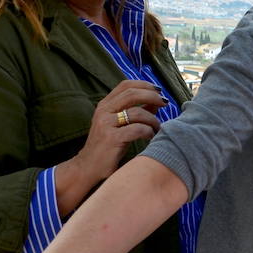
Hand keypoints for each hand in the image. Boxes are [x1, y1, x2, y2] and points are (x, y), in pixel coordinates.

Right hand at [57, 80, 167, 197]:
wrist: (87, 167)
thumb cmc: (107, 146)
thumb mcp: (119, 125)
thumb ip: (136, 111)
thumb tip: (157, 101)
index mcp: (105, 105)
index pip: (126, 85)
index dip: (144, 85)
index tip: (159, 91)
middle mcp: (103, 111)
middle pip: (132, 94)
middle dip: (152, 96)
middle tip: (165, 103)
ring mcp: (106, 124)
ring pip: (137, 112)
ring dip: (153, 119)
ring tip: (157, 128)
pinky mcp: (111, 138)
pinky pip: (137, 129)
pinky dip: (148, 132)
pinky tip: (150, 137)